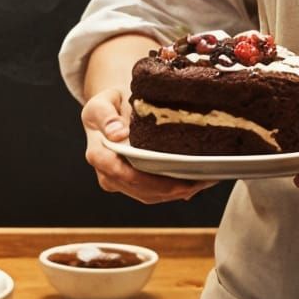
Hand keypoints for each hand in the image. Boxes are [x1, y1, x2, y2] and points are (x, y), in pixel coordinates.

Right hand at [82, 85, 215, 204]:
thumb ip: (105, 116)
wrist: (109, 112)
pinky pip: (153, 194)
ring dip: (175, 193)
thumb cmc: (108, 105)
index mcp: (98, 154)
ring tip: (201, 182)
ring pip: (149, 195)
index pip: (122, 172)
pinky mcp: (132, 185)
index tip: (174, 177)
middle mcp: (106, 174)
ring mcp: (119, 183)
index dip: (149, 179)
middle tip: (198, 181)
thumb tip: (117, 133)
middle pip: (140, 188)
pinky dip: (173, 191)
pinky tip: (193, 184)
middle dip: (170, 189)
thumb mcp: (101, 102)